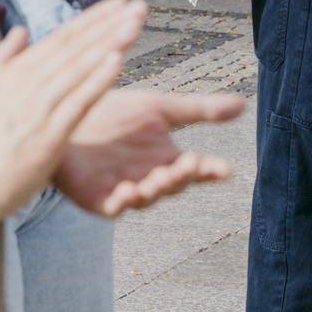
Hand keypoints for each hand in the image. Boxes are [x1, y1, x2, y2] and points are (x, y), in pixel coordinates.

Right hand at [0, 0, 147, 227]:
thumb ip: (1, 59)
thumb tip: (21, 29)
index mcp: (15, 73)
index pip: (61, 38)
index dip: (92, 19)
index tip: (119, 2)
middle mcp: (27, 84)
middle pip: (75, 47)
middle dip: (109, 24)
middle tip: (139, 6)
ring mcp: (38, 109)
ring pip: (79, 68)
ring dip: (110, 43)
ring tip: (135, 24)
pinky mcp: (48, 136)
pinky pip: (77, 103)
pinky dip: (97, 81)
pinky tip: (118, 61)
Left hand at [55, 89, 240, 216]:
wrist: (67, 118)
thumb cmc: (114, 114)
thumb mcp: (161, 108)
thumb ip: (200, 110)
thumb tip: (244, 104)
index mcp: (168, 160)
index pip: (197, 169)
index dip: (211, 171)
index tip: (226, 169)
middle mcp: (151, 179)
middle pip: (173, 185)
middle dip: (182, 177)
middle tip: (191, 164)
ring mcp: (125, 191)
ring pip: (147, 198)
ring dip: (157, 189)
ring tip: (162, 176)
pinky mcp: (97, 200)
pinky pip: (113, 207)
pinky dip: (123, 202)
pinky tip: (130, 190)